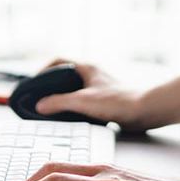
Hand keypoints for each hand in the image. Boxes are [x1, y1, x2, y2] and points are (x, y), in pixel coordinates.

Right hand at [34, 59, 149, 131]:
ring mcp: (99, 87)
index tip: (34, 83)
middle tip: (39, 98)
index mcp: (86, 68)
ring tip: (51, 110)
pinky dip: (73, 107)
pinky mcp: (105, 101)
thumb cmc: (117, 102)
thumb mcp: (83, 102)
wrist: (145, 111)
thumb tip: (39, 105)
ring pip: (74, 90)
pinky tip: (71, 119)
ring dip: (62, 98)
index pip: (58, 61)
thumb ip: (59, 102)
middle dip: (50, 86)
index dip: (43, 70)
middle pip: (64, 76)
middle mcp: (92, 75)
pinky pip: (83, 101)